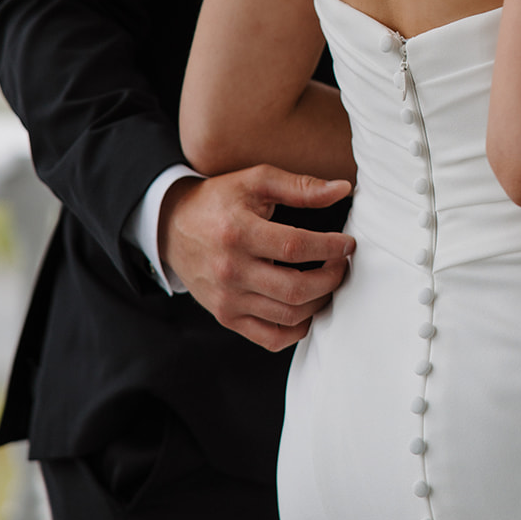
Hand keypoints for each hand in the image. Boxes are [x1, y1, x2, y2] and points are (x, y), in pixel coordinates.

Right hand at [159, 166, 353, 350]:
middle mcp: (231, 271)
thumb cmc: (219, 200)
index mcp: (239, 232)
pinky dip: (298, 329)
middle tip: (342, 264)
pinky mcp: (226, 317)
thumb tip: (343, 189)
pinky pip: (270, 337)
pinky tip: (308, 307)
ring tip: (328, 281)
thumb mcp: (255, 181)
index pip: (295, 247)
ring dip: (320, 301)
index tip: (348, 244)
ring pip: (288, 315)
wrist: (172, 228)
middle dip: (331, 278)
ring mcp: (227, 299)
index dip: (330, 247)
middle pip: (296, 288)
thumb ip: (300, 186)